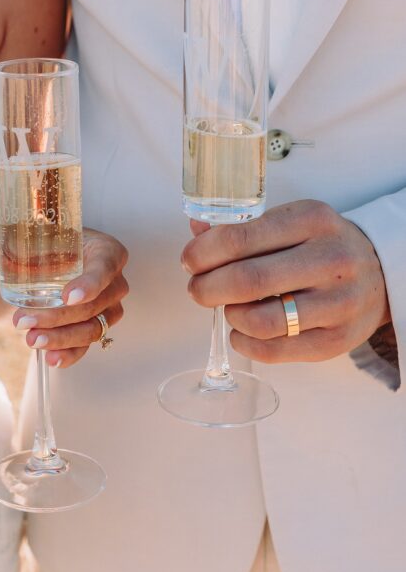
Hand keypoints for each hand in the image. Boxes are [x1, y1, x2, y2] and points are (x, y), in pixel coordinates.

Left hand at [0, 229, 128, 367]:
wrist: (56, 264)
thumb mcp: (36, 246)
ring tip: (31, 340)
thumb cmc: (53, 249)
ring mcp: (109, 309)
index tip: (67, 296)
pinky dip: (69, 354)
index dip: (90, 284)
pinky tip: (51, 359)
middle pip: (93, 305)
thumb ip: (12, 249)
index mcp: (107, 252)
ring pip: (91, 329)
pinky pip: (87, 346)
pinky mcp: (98, 328)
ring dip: (60, 338)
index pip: (105, 267)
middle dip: (58, 316)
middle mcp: (114, 282)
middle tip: (24, 320)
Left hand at [181, 200, 390, 363]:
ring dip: (230, 315)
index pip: (240, 238)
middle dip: (207, 288)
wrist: (380, 273)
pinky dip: (244, 342)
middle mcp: (330, 260)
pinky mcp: (336, 341)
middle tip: (197, 290)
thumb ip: (242, 227)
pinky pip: (275, 351)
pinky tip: (241, 330)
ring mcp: (337, 303)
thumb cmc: (321, 245)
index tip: (190, 261)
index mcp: (312, 220)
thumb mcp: (291, 222)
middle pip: (248, 281)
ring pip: (261, 321)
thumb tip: (196, 234)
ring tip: (228, 307)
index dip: (203, 253)